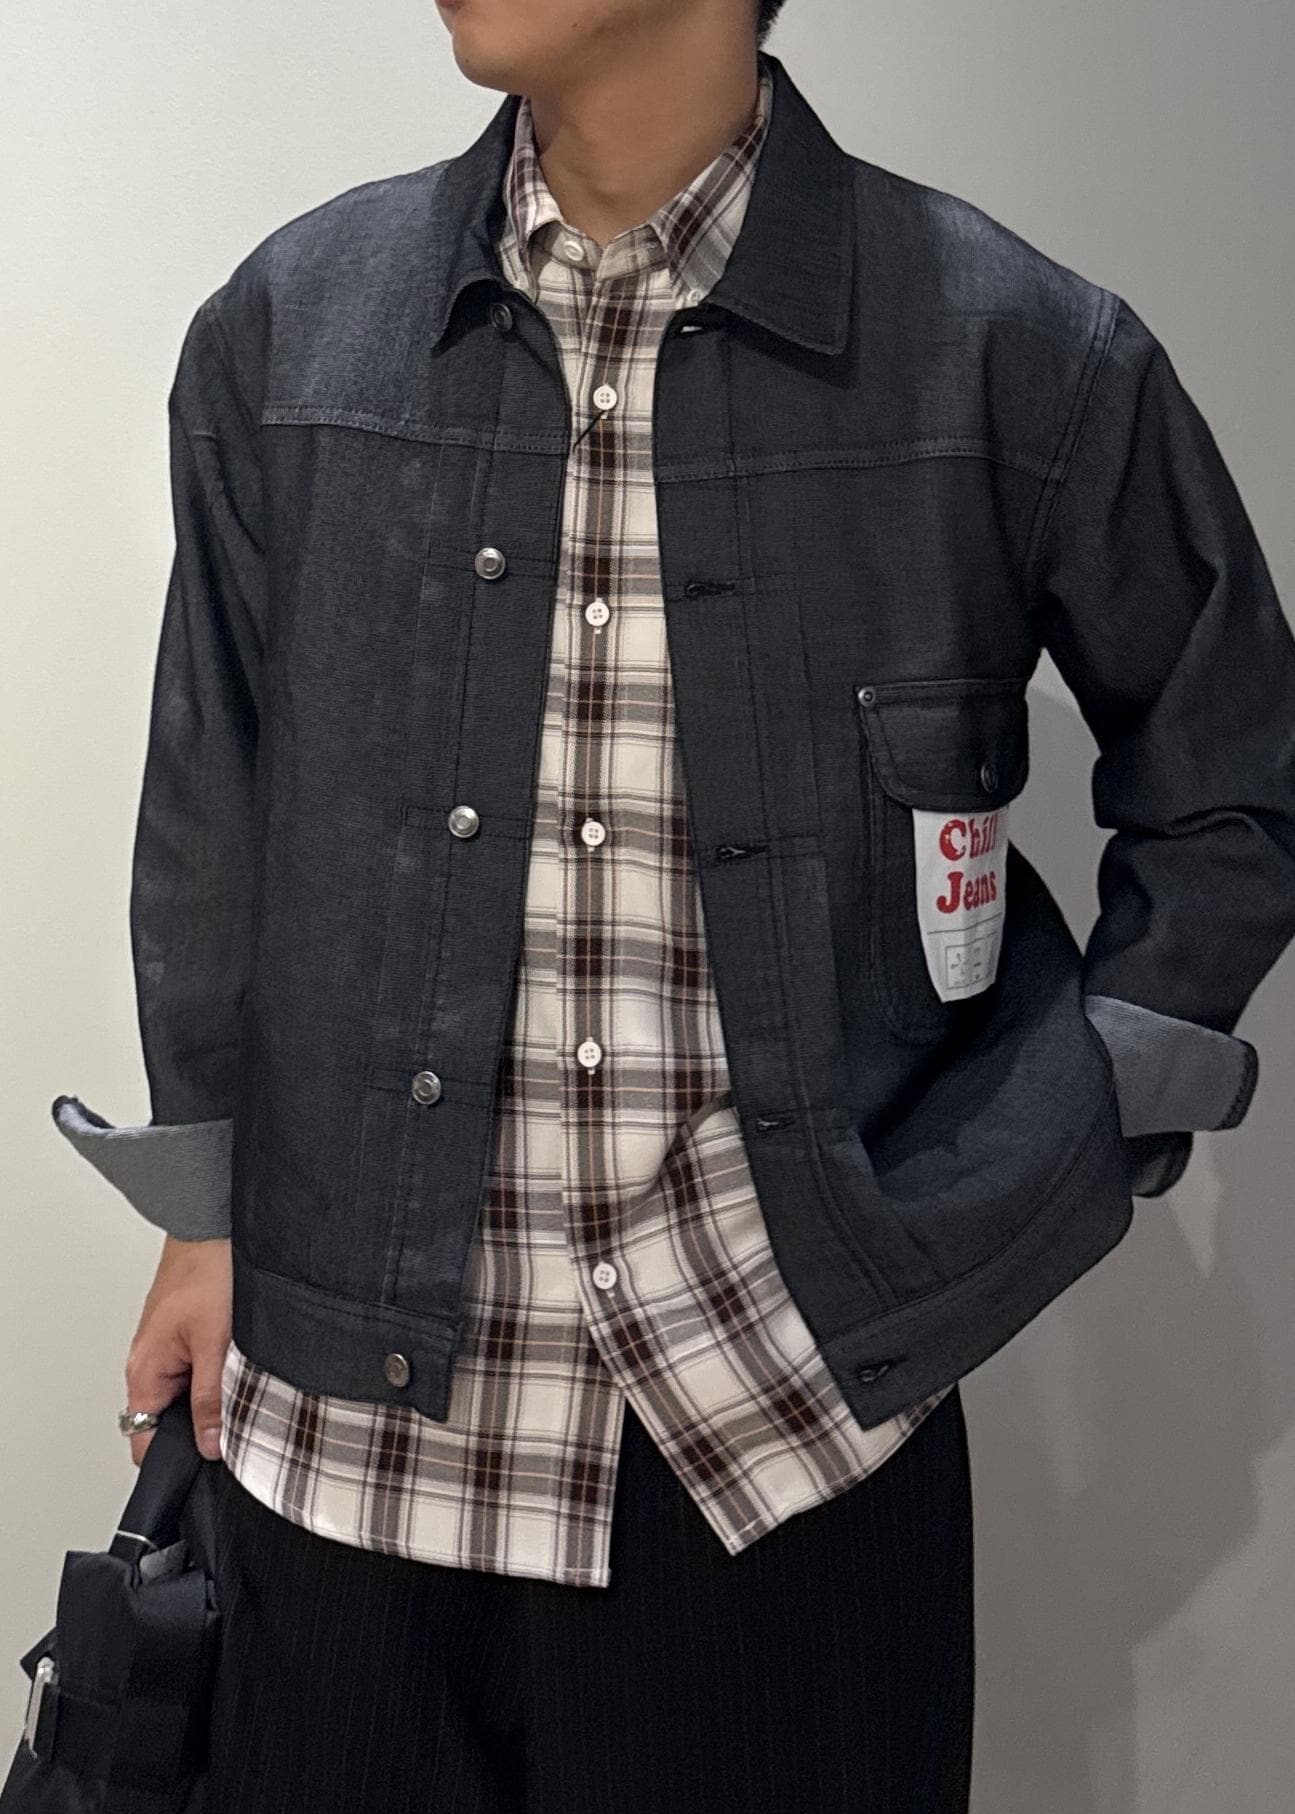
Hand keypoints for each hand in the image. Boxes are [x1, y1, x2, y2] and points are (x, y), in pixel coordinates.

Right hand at [124, 1234, 231, 1466]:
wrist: (214, 1223)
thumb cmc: (208, 1270)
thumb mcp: (217, 1342)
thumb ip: (211, 1398)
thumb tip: (209, 1445)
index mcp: (145, 1371)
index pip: (144, 1441)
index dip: (174, 1462)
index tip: (209, 1471)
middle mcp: (150, 1363)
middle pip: (169, 1422)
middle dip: (202, 1433)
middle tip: (240, 1434)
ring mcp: (168, 1348)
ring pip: (189, 1396)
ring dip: (215, 1401)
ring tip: (246, 1396)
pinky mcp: (187, 1334)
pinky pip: (199, 1371)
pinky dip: (220, 1377)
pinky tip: (245, 1370)